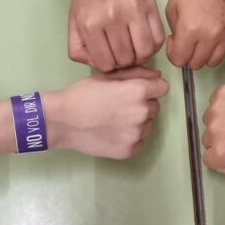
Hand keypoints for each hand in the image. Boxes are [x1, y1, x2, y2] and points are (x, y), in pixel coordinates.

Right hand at [52, 67, 169, 158]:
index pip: (162, 88)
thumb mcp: (108, 76)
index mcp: (138, 91)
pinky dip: (130, 138)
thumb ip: (136, 73)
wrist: (62, 120)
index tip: (136, 91)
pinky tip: (113, 133)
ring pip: (148, 125)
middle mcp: (142, 113)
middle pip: (155, 107)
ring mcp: (136, 134)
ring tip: (114, 120)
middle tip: (119, 106)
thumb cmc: (82, 94)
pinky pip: (139, 142)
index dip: (150, 88)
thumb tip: (157, 76)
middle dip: (142, 105)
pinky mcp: (129, 150)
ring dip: (137, 122)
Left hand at [69, 0, 164, 70]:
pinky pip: (158, 39)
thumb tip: (97, 64)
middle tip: (121, 50)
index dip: (108, 64)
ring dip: (140, 55)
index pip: (105, 64)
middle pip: (125, 60)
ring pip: (144, 52)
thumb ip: (78, 47)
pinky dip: (153, 45)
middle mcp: (112, 19)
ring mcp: (134, 12)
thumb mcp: (73, 18)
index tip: (109, 56)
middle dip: (123, 60)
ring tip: (134, 47)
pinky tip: (145, 38)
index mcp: (90, 24)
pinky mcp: (150, 7)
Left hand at [166, 0, 224, 69]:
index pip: (179, 60)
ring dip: (204, 55)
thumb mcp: (173, 5)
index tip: (174, 41)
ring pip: (212, 62)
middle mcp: (210, 37)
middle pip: (195, 65)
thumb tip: (179, 43)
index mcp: (190, 30)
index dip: (173, 53)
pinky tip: (214, 33)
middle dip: (188, 55)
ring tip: (201, 40)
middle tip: (187, 41)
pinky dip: (217, 47)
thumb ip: (174, 29)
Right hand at [202, 73, 224, 178]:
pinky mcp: (221, 92)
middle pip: (208, 139)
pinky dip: (224, 104)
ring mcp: (216, 109)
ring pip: (210, 120)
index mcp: (222, 151)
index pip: (208, 159)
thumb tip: (221, 165)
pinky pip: (215, 102)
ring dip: (220, 120)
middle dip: (220, 138)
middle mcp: (214, 130)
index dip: (222, 156)